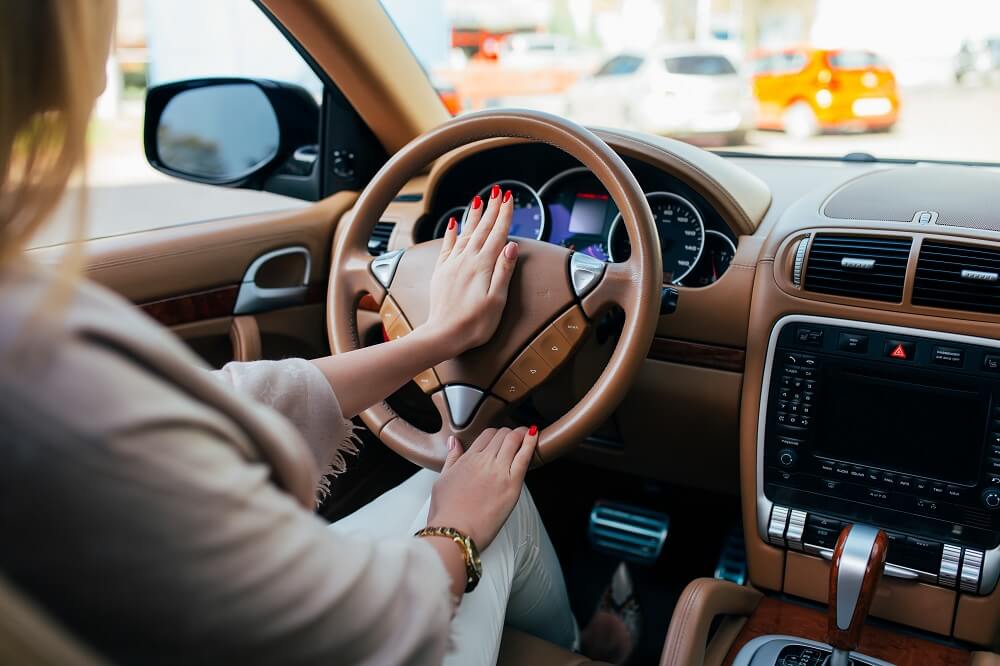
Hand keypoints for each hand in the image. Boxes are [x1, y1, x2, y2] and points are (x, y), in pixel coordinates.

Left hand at [421, 185, 518, 357]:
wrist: (443, 335)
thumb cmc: (475, 324)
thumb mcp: (497, 300)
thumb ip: (504, 271)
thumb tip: (511, 245)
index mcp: (483, 266)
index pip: (498, 234)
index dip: (504, 215)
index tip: (510, 198)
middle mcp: (467, 260)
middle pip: (482, 228)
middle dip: (492, 209)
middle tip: (498, 192)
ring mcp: (452, 264)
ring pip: (465, 233)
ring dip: (474, 215)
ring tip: (479, 200)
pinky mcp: (442, 272)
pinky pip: (447, 246)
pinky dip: (452, 232)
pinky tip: (454, 223)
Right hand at [426, 426, 537, 548]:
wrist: (454, 532)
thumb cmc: (446, 512)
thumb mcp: (442, 479)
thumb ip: (451, 458)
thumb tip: (453, 441)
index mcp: (467, 459)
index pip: (487, 434)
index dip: (496, 434)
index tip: (500, 438)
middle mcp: (484, 461)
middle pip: (502, 435)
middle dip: (509, 433)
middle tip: (515, 437)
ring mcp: (499, 471)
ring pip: (513, 440)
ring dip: (521, 434)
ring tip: (527, 434)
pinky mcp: (512, 485)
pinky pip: (524, 457)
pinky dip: (531, 443)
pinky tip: (535, 434)